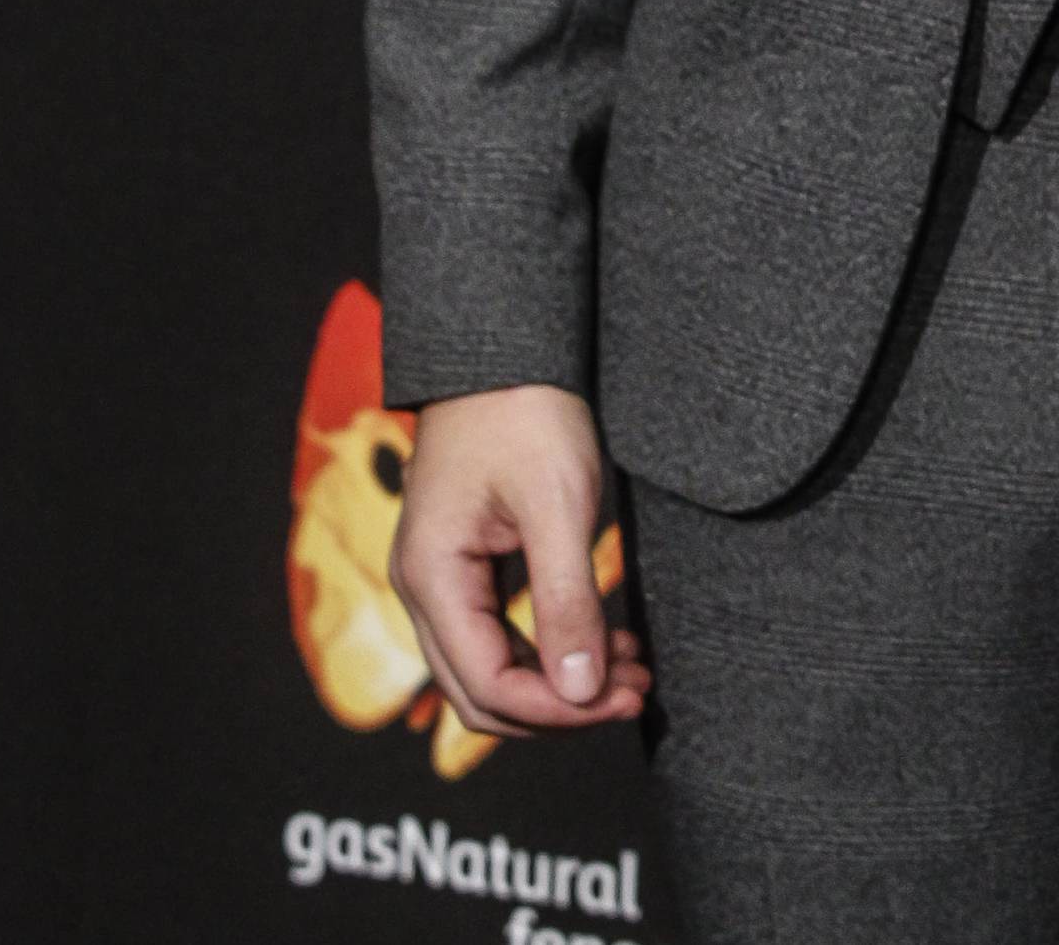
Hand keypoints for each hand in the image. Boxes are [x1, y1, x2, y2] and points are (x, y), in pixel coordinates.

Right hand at [390, 384, 650, 737]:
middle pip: (482, 693)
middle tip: (633, 689)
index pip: (488, 686)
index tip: (623, 697)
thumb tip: (580, 693)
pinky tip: (603, 638)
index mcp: (433, 577)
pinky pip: (500, 633)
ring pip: (492, 668)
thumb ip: (565, 602)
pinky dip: (549, 647)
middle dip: (561, 705)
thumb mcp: (556, 504)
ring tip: (629, 668)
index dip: (559, 709)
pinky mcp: (467, 562)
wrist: (502, 348)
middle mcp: (424, 588)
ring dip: (558, 681)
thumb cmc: (524, 411)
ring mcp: (442, 577)